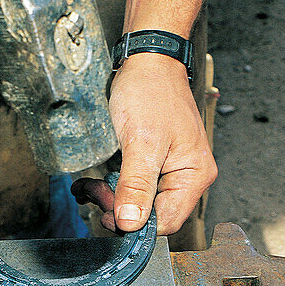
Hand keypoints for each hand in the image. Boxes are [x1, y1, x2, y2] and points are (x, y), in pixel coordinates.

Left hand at [73, 53, 215, 234]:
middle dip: (119, 209)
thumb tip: (131, 222)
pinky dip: (114, 189)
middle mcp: (188, 177)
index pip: (166, 221)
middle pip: (153, 215)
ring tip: (90, 187)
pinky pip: (136, 189)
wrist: (148, 62)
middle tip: (94, 192)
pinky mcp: (156, 164)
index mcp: (194, 175)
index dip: (134, 223)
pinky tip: (96, 183)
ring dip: (112, 200)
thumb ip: (136, 185)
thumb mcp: (141, 141)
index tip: (105, 212)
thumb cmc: (151, 92)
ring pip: (141, 204)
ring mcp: (173, 171)